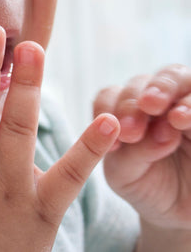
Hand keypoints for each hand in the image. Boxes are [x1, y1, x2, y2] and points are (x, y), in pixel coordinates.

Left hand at [94, 65, 190, 230]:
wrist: (178, 213)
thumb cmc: (146, 185)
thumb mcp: (126, 175)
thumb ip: (132, 153)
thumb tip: (158, 133)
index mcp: (122, 109)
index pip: (110, 95)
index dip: (107, 109)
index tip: (113, 140)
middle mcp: (151, 99)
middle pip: (142, 82)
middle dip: (134, 100)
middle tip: (132, 126)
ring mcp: (179, 103)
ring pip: (174, 76)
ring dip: (166, 91)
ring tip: (172, 118)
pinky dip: (190, 105)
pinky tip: (181, 119)